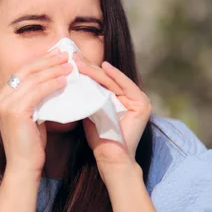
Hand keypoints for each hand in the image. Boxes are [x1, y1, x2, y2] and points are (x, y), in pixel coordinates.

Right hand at [0, 49, 71, 178]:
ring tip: (70, 66)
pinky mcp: (15, 112)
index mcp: (2, 96)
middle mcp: (0, 97)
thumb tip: (54, 80)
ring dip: (53, 70)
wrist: (24, 166)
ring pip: (33, 79)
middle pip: (26, 70)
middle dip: (48, 60)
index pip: (23, 71)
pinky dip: (51, 84)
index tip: (58, 55)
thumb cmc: (31, 144)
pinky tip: (64, 81)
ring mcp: (6, 104)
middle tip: (66, 54)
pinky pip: (37, 91)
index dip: (41, 61)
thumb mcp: (32, 115)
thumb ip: (36, 98)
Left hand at [74, 53, 151, 169]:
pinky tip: (104, 66)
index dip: (85, 70)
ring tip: (80, 62)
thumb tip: (71, 77)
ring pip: (112, 81)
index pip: (100, 80)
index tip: (69, 60)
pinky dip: (116, 75)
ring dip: (96, 70)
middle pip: (106, 78)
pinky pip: (126, 86)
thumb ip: (88, 94)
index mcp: (120, 98)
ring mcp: (139, 100)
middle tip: (72, 56)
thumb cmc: (99, 136)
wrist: (109, 156)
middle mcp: (131, 97)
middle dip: (88, 67)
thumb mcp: (91, 109)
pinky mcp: (142, 105)